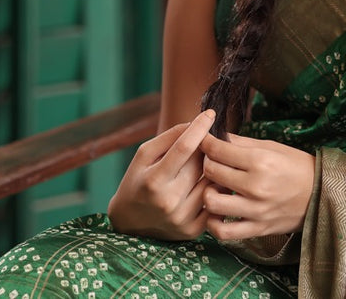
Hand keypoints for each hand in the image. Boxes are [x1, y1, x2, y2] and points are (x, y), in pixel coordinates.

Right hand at [107, 109, 215, 239]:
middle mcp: (169, 201)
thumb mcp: (143, 155)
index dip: (199, 128)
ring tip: (208, 163)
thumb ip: (169, 137)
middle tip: (207, 142)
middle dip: (207, 148)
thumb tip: (196, 123)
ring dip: (214, 168)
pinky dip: (216, 189)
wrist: (129, 223)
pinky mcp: (193, 231)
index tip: (210, 114)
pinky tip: (208, 182)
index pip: (184, 148)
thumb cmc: (137, 181)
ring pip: (212, 182)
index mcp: (154, 180)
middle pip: (200, 163)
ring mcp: (182, 218)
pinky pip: (215, 201)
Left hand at [199, 133, 315, 238]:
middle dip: (207, 164)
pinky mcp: (258, 228)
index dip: (207, 143)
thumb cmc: (297, 166)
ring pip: (212, 202)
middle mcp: (257, 186)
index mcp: (261, 161)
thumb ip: (242, 143)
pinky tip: (218, 212)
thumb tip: (216, 137)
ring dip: (208, 192)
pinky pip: (224, 232)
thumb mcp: (273, 147)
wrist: (321, 194)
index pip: (218, 150)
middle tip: (213, 162)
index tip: (206, 142)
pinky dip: (214, 223)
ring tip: (216, 187)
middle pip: (212, 172)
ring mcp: (256, 210)